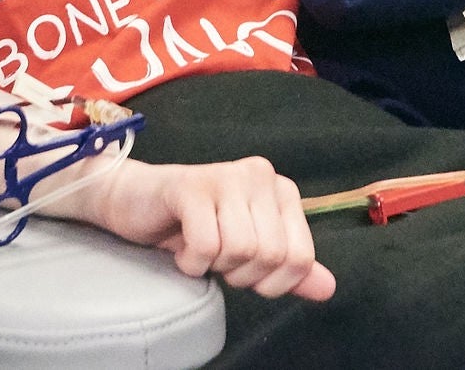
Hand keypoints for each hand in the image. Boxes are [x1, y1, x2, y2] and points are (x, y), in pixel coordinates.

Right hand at [67, 155, 334, 299]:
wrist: (136, 202)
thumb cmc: (194, 226)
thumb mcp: (247, 250)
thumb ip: (288, 268)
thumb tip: (328, 288)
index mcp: (281, 191)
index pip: (301, 258)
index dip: (273, 282)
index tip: (246, 272)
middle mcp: (261, 176)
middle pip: (270, 256)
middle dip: (240, 273)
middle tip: (217, 259)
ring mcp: (227, 177)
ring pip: (240, 250)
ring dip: (214, 266)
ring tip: (200, 249)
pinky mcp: (192, 186)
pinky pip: (207, 245)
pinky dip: (191, 262)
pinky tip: (182, 247)